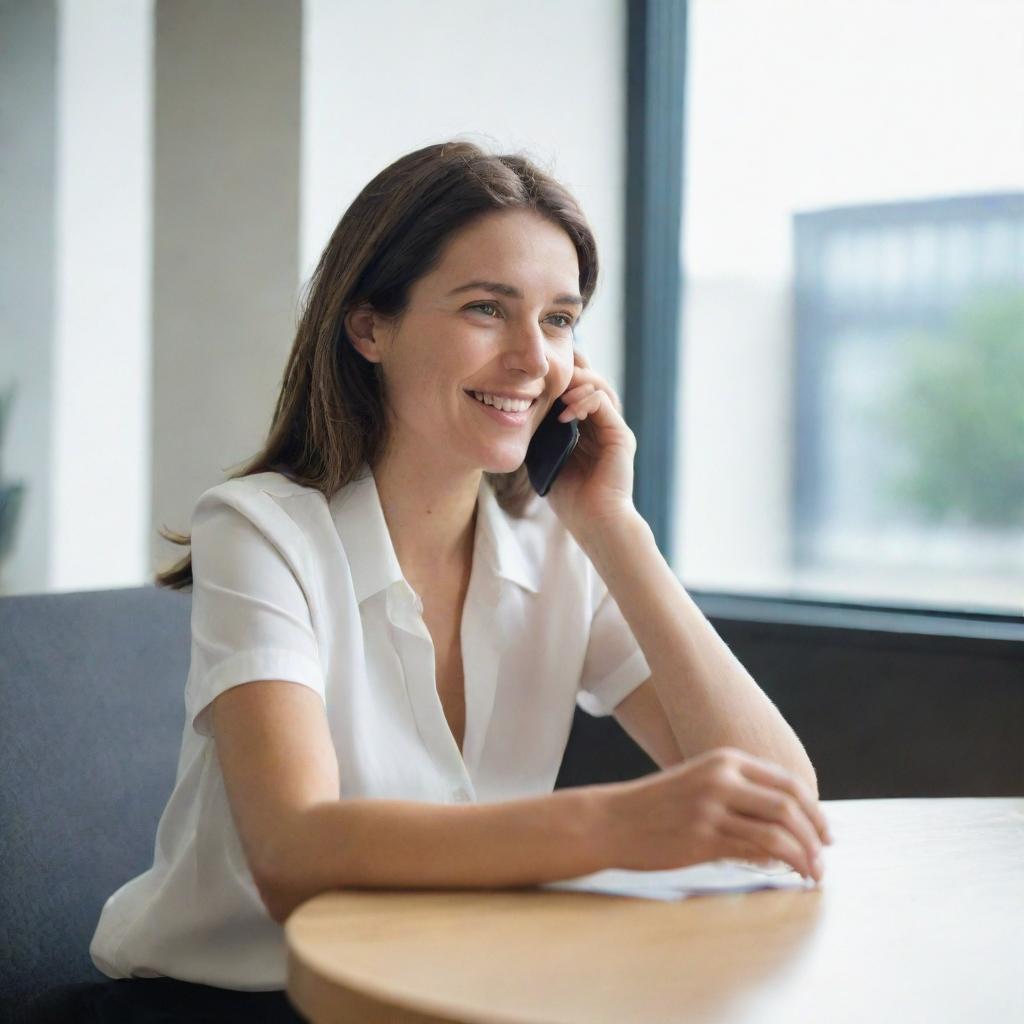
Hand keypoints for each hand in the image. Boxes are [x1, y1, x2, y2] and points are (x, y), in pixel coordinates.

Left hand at [545, 348, 637, 535]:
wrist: (595, 523)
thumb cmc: (571, 500)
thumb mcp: (548, 461)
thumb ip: (542, 438)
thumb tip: (518, 417)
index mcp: (589, 430)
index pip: (578, 392)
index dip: (562, 378)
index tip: (538, 375)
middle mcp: (604, 425)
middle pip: (591, 382)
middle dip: (571, 370)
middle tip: (547, 370)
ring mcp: (614, 429)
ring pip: (599, 387)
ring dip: (577, 383)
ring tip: (556, 390)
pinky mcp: (621, 436)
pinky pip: (603, 404)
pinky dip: (583, 402)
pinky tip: (564, 413)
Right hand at [599, 747, 833, 882]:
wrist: (612, 820)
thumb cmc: (657, 806)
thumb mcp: (699, 782)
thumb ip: (738, 792)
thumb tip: (785, 819)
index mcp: (724, 760)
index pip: (787, 782)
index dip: (814, 810)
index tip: (825, 833)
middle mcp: (721, 779)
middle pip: (789, 806)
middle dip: (816, 835)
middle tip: (824, 858)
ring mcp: (711, 808)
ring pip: (777, 831)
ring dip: (804, 856)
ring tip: (812, 874)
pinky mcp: (702, 838)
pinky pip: (755, 850)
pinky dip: (780, 864)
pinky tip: (787, 874)